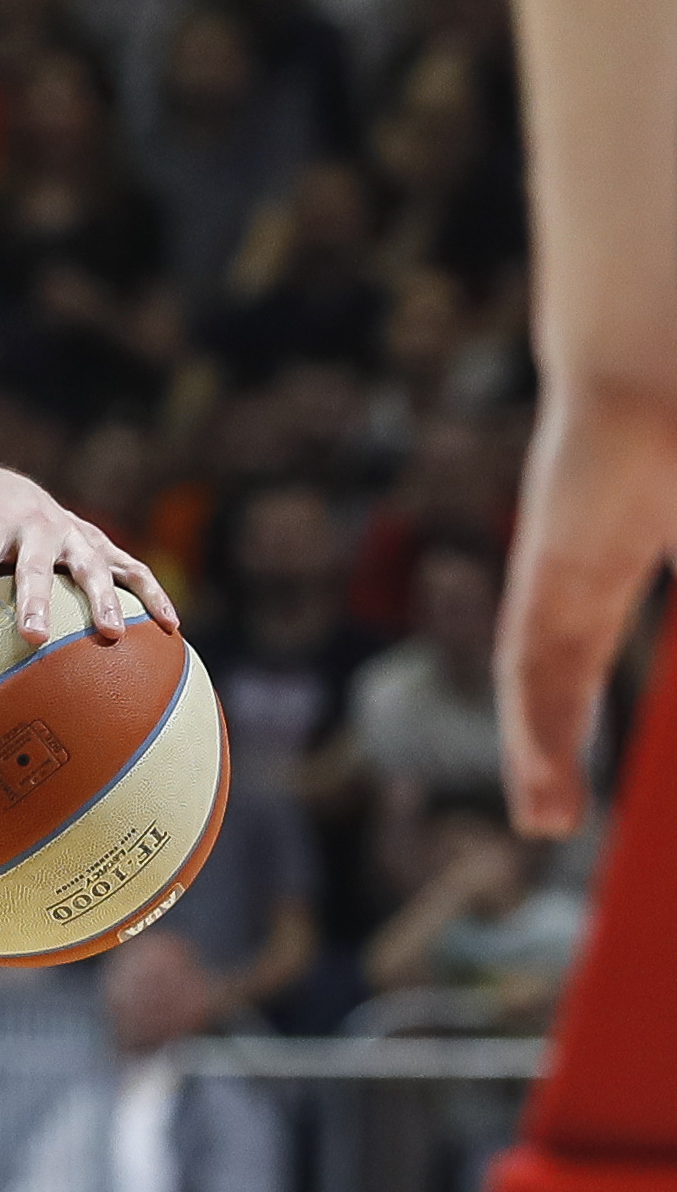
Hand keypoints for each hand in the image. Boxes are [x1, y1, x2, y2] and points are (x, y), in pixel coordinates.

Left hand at [0, 459, 177, 650]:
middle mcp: (33, 527)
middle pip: (35, 566)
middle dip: (35, 601)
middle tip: (32, 639)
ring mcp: (71, 534)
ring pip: (92, 566)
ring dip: (104, 599)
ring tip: (111, 638)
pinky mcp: (98, 544)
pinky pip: (133, 569)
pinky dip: (155, 595)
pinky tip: (173, 632)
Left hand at [499, 375, 676, 836]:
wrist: (659, 371)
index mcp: (610, 567)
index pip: (586, 659)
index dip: (575, 717)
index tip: (579, 780)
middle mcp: (570, 577)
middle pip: (555, 682)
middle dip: (550, 751)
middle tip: (549, 820)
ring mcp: (553, 574)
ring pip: (538, 683)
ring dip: (538, 754)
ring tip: (544, 820)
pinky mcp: (547, 572)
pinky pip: (533, 663)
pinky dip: (538, 726)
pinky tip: (538, 777)